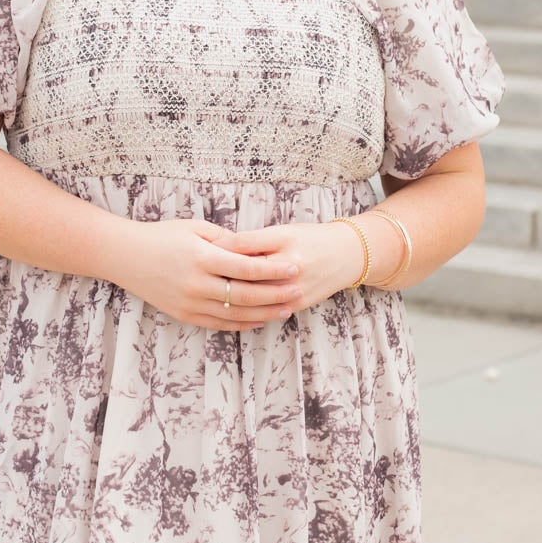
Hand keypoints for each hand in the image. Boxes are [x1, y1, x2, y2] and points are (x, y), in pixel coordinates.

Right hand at [111, 218, 306, 330]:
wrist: (125, 256)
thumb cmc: (162, 236)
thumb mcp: (194, 228)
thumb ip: (226, 240)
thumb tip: (255, 250)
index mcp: (202, 258)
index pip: (247, 268)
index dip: (274, 270)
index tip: (295, 268)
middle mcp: (197, 284)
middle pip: (246, 295)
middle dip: (276, 294)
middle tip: (299, 291)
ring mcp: (190, 303)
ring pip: (235, 314)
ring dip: (264, 314)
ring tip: (286, 310)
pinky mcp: (184, 315)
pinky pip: (219, 324)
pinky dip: (242, 324)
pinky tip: (260, 320)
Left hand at [212, 217, 389, 313]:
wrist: (346, 255)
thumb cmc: (309, 238)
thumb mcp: (283, 231)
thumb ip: (253, 241)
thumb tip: (219, 248)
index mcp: (283, 240)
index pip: (241, 246)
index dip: (217, 248)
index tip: (197, 250)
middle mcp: (289, 265)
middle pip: (243, 274)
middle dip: (217, 276)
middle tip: (195, 275)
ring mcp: (294, 288)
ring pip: (253, 297)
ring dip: (228, 297)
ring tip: (206, 294)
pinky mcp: (298, 304)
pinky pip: (266, 311)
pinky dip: (246, 311)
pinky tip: (227, 308)